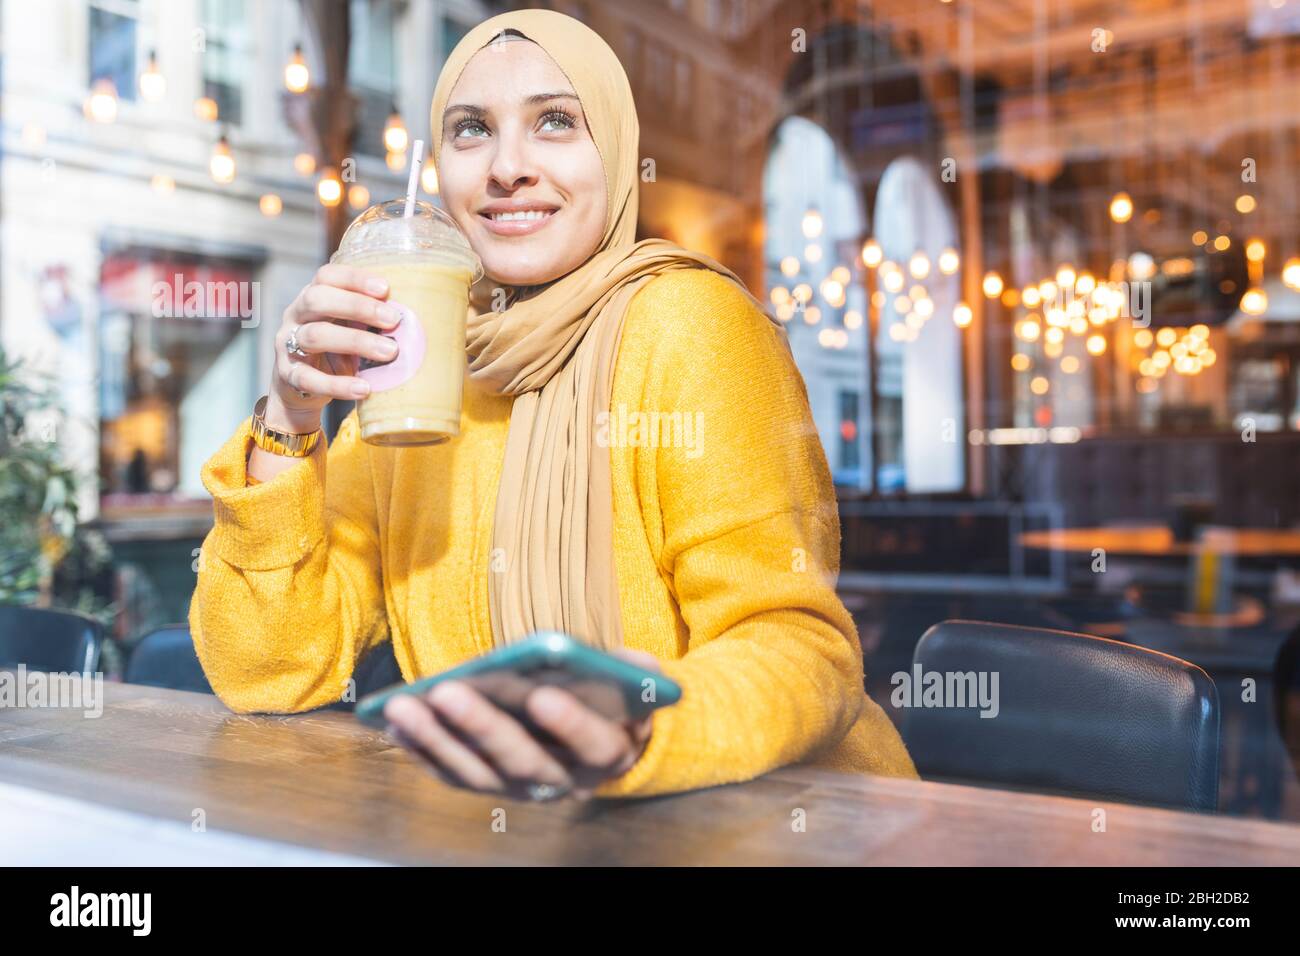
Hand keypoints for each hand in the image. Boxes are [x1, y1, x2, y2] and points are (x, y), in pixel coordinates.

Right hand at [265, 263, 403, 433]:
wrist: (301, 390)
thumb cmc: (335, 352)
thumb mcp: (350, 330)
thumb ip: (369, 322)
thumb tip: (414, 321)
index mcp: (312, 298)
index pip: (326, 276)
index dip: (354, 279)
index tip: (385, 288)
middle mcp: (295, 316)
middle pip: (317, 299)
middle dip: (357, 306)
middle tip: (393, 320)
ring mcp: (287, 344)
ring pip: (315, 336)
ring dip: (355, 342)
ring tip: (389, 352)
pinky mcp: (287, 375)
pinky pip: (309, 378)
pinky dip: (338, 384)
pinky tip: (364, 389)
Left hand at [383, 649, 659, 800]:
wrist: (598, 738)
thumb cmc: (613, 699)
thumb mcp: (634, 681)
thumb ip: (632, 670)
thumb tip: (617, 658)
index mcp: (609, 752)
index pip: (594, 745)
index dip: (570, 724)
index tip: (543, 695)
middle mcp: (564, 781)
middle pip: (523, 762)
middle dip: (481, 726)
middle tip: (447, 691)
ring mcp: (521, 788)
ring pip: (477, 773)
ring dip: (436, 740)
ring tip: (404, 705)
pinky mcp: (488, 783)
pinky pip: (451, 773)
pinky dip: (421, 750)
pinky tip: (396, 720)